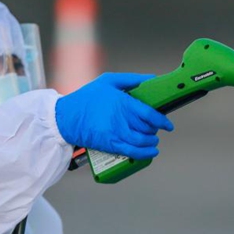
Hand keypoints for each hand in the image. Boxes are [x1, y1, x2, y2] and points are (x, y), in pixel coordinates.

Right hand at [55, 73, 173, 158]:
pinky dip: (145, 153)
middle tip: (155, 128)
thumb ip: (131, 79)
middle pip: (147, 128)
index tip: (167, 124)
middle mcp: (121, 120)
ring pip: (142, 142)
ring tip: (153, 140)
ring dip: (151, 142)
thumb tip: (151, 79)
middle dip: (155, 129)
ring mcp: (116, 134)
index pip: (149, 114)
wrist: (65, 117)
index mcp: (123, 103)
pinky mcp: (110, 145)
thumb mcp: (108, 81)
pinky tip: (151, 151)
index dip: (162, 121)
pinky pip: (132, 152)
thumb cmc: (86, 99)